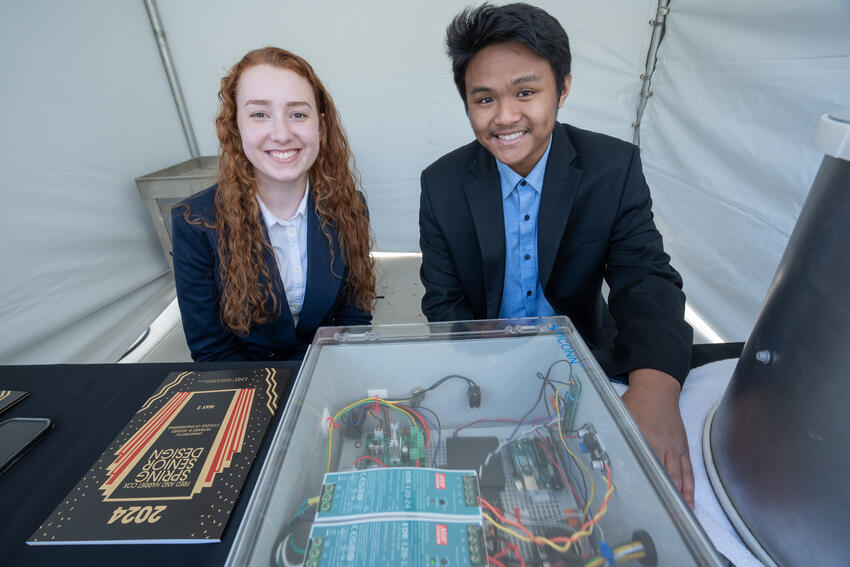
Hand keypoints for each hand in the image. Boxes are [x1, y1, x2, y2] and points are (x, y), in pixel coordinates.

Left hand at [621, 368, 693, 507]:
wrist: (658, 388)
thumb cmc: (637, 401)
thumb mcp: (622, 415)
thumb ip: (618, 434)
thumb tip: (608, 452)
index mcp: (643, 435)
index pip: (644, 463)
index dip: (645, 481)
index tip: (643, 499)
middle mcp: (660, 443)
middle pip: (664, 473)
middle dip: (665, 495)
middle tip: (663, 514)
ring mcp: (674, 446)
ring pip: (678, 475)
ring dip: (680, 495)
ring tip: (680, 513)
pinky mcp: (682, 446)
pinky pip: (688, 469)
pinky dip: (689, 485)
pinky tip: (689, 498)